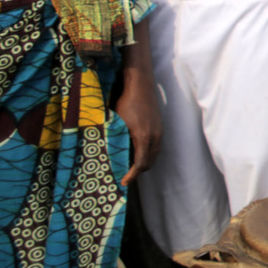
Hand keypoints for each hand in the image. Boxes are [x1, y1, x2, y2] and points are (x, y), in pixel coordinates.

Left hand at [115, 68, 161, 186]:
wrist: (141, 85)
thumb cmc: (126, 102)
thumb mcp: (116, 123)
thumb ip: (116, 140)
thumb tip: (107, 155)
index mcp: (143, 138)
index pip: (140, 164)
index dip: (131, 176)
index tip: (123, 182)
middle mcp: (155, 137)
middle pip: (150, 163)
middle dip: (138, 172)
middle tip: (124, 175)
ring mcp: (159, 132)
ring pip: (155, 155)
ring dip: (144, 162)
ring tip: (130, 165)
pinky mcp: (160, 127)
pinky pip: (156, 147)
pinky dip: (148, 153)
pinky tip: (138, 150)